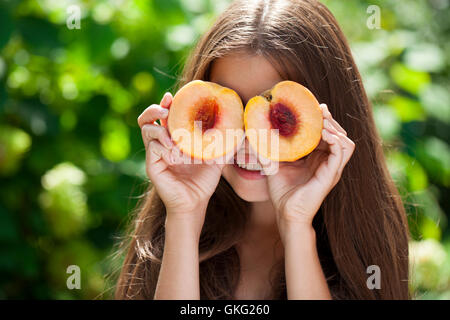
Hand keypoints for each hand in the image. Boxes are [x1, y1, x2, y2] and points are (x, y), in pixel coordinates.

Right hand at [138, 92, 224, 231]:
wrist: (195, 203)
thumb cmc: (203, 181)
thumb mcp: (217, 158)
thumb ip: (224, 143)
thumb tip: (240, 129)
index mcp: (174, 138)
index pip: (165, 116)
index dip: (166, 103)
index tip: (172, 96)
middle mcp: (162, 143)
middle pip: (148, 118)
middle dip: (155, 109)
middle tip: (166, 108)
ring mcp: (156, 153)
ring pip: (146, 129)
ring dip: (159, 128)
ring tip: (173, 136)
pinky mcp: (153, 164)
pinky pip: (152, 147)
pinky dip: (163, 145)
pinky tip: (175, 153)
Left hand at [262, 104, 354, 236]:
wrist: (286, 213)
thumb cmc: (281, 192)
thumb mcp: (272, 166)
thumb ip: (267, 151)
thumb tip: (253, 135)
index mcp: (316, 158)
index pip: (326, 134)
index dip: (322, 120)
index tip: (314, 106)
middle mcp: (327, 162)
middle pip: (337, 134)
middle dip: (330, 120)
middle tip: (319, 109)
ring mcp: (331, 168)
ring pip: (345, 141)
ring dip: (336, 128)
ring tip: (322, 121)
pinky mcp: (331, 174)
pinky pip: (342, 152)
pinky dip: (336, 140)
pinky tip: (324, 134)